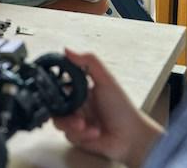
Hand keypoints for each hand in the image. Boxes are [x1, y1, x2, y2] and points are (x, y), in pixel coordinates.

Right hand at [52, 49, 163, 166]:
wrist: (132, 138)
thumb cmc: (123, 109)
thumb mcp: (106, 81)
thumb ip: (88, 62)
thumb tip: (67, 50)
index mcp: (81, 90)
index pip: (59, 85)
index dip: (55, 89)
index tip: (54, 92)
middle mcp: (77, 105)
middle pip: (55, 106)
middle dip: (65, 113)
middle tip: (78, 116)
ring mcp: (76, 121)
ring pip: (59, 122)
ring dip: (72, 125)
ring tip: (86, 126)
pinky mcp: (78, 136)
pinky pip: (68, 135)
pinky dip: (81, 135)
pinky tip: (95, 133)